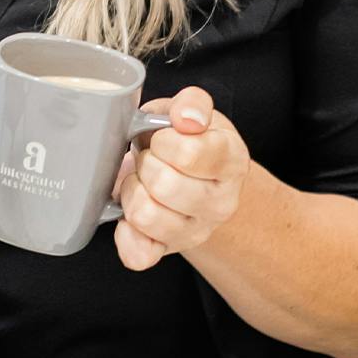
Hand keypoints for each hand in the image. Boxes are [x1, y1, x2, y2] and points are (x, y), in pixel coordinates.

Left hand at [109, 85, 249, 271]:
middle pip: (163, 185)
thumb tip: (186, 118)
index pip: (189, 154)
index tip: (163, 138)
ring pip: (145, 215)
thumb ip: (191, 103)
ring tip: (142, 181)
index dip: (163, 141)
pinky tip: (129, 214)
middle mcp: (220, 203)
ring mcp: (195, 231)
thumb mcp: (192, 113)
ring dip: (132, 191)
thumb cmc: (189, 140)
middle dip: (146, 163)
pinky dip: (126, 234)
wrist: (194, 177)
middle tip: (151, 158)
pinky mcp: (168, 250)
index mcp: (231, 162)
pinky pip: (139, 253)